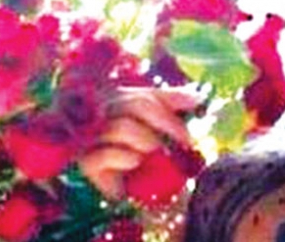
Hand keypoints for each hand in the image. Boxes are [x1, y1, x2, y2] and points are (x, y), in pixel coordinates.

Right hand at [79, 86, 200, 199]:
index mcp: (118, 99)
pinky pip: (108, 153)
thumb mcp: (155, 123)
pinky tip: (135, 164)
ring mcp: (91, 135)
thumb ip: (171, 106)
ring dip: (146, 142)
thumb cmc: (138, 150)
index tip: (188, 132)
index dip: (170, 109)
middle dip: (166, 123)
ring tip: (152, 154)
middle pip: (136, 105)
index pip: (146, 96)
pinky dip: (128, 159)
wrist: (118, 186)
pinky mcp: (87, 160)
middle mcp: (102, 112)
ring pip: (123, 126)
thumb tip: (197, 97)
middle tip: (183, 143)